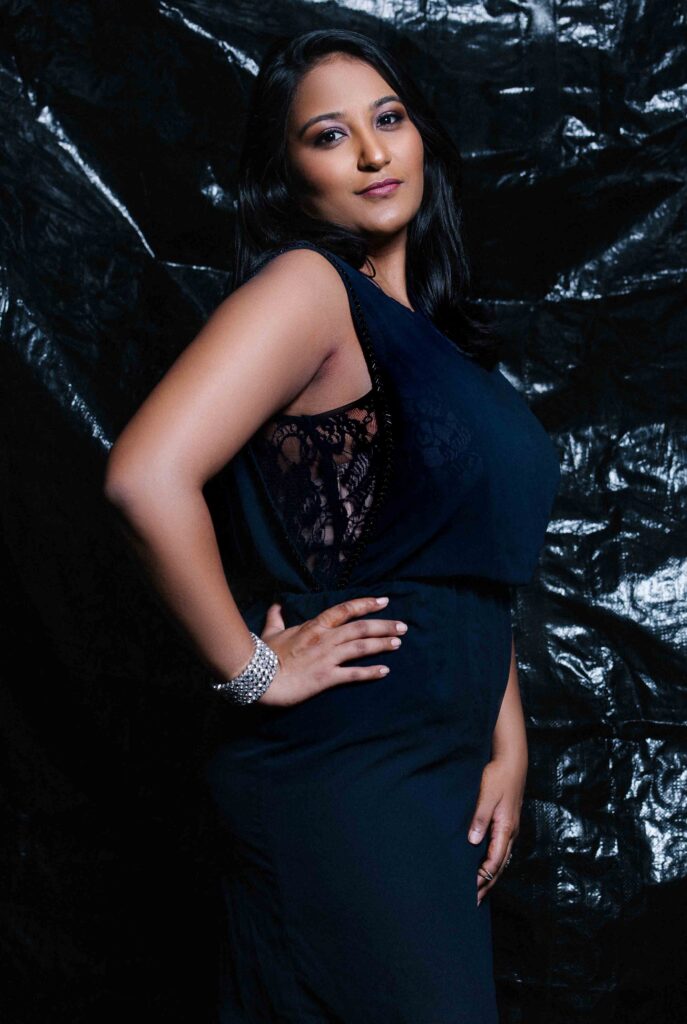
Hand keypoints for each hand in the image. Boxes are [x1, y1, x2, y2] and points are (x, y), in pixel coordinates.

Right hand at [256, 596, 406, 706]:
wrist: (257, 677)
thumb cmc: (264, 654)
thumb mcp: (271, 631)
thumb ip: (276, 617)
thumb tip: (276, 605)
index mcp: (314, 625)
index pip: (345, 610)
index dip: (366, 604)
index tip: (384, 601)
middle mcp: (325, 638)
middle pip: (360, 628)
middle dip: (384, 625)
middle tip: (403, 626)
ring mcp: (327, 658)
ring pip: (361, 647)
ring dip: (382, 644)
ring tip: (398, 643)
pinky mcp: (326, 678)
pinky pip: (353, 674)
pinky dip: (370, 672)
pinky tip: (385, 671)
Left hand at [467, 755, 525, 904]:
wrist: (512, 761)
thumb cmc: (498, 776)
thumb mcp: (487, 795)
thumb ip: (480, 818)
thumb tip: (474, 842)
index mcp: (506, 828)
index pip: (494, 860)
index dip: (482, 877)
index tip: (470, 890)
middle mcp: (510, 832)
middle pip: (499, 865)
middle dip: (487, 883)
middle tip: (473, 900)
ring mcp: (510, 828)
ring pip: (501, 858)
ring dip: (490, 874)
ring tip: (478, 889)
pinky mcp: (507, 823)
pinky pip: (500, 849)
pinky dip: (492, 862)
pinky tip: (483, 865)